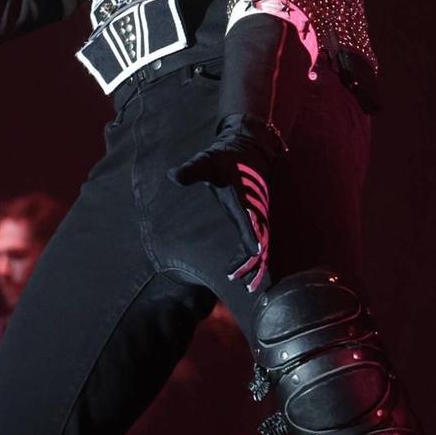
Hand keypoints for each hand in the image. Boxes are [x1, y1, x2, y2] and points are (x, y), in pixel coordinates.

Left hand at [171, 112, 286, 292]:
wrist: (246, 148)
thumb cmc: (224, 157)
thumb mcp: (206, 161)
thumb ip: (191, 170)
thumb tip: (173, 176)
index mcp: (243, 200)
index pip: (251, 225)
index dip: (251, 244)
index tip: (247, 261)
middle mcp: (253, 210)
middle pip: (260, 242)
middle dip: (255, 264)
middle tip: (246, 286)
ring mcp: (256, 214)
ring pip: (262, 244)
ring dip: (257, 265)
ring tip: (249, 286)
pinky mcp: (254, 216)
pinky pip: (258, 240)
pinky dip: (254, 257)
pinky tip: (244, 270)